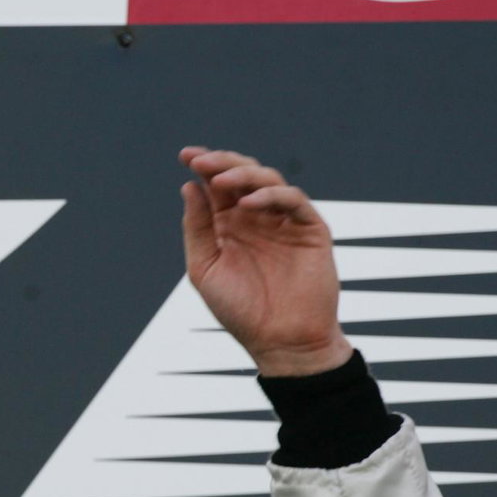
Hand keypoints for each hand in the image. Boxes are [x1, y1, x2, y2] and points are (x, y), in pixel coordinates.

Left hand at [179, 147, 351, 375]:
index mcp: (229, 225)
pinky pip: (292, 201)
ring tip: (220, 180)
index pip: (216, 186)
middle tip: (201, 161)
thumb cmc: (241, 311)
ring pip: (268, 180)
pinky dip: (271, 196)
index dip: (203, 166)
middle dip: (221, 162)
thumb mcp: (205, 268)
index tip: (186, 156)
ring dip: (243, 174)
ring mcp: (283, 221)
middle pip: (242, 175)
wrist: (280, 341)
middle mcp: (256, 218)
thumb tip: (189, 187)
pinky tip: (248, 203)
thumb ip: (198, 228)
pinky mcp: (310, 229)